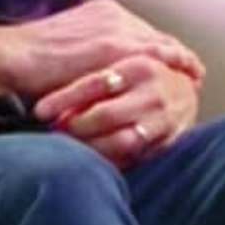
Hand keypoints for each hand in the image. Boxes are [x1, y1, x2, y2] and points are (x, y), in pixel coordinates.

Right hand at [0, 0, 204, 103]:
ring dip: (182, 60)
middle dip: (177, 54)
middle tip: (195, 71)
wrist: (12, 56)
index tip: (176, 60)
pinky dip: (174, 67)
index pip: (141, 30)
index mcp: (102, 11)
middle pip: (156, 35)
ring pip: (161, 44)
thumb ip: (91, 50)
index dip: (160, 47)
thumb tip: (104, 69)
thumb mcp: (69, 46)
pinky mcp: (114, 47)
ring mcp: (116, 28)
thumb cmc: (32, 60)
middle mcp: (114, 14)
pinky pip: (155, 57)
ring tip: (197, 77)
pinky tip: (188, 79)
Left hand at [33, 50, 200, 168]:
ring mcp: (162, 119)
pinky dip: (110, 161)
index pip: (94, 83)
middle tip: (55, 131)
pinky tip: (93, 159)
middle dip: (75, 126)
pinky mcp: (168, 141)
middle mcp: (152, 92)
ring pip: (120, 141)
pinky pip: (134, 158)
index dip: (64, 99)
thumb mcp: (123, 64)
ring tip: (70, 147)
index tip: (40, 111)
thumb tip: (54, 93)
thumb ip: (95, 74)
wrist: (184, 93)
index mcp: (138, 65)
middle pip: (105, 115)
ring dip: (90, 147)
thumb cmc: (142, 77)